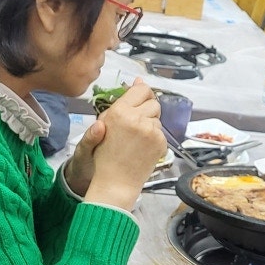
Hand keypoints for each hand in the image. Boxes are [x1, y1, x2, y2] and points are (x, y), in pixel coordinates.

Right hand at [73, 80, 164, 209]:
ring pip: (157, 117)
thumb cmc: (105, 155)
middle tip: (134, 123)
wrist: (116, 182)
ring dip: (149, 123)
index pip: (141, 89)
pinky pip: (161, 132)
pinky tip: (142, 147)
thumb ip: (120, 101)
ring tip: (136, 138)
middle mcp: (138, 118)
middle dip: (146, 109)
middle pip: (153, 102)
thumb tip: (137, 82)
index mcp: (120, 111)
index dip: (141, 92)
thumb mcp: (103, 124)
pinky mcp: (160, 142)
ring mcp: (151, 131)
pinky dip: (154, 137)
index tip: (139, 97)